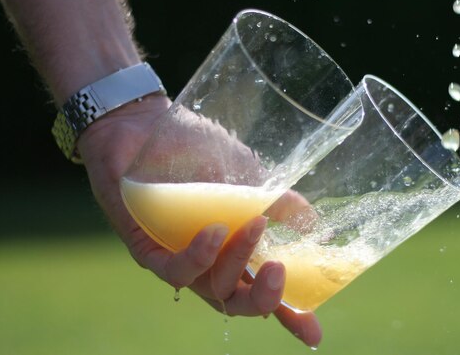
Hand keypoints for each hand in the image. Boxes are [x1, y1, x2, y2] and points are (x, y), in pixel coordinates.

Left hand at [76, 94, 321, 346]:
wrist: (145, 125)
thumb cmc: (196, 151)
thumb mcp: (246, 174)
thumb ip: (275, 200)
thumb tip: (312, 221)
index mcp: (233, 250)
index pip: (262, 288)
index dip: (289, 314)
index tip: (315, 333)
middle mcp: (208, 262)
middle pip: (236, 302)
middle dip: (263, 298)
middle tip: (279, 272)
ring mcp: (178, 258)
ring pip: (210, 288)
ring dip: (237, 261)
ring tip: (254, 226)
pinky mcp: (147, 250)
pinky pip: (174, 271)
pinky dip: (199, 255)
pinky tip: (213, 231)